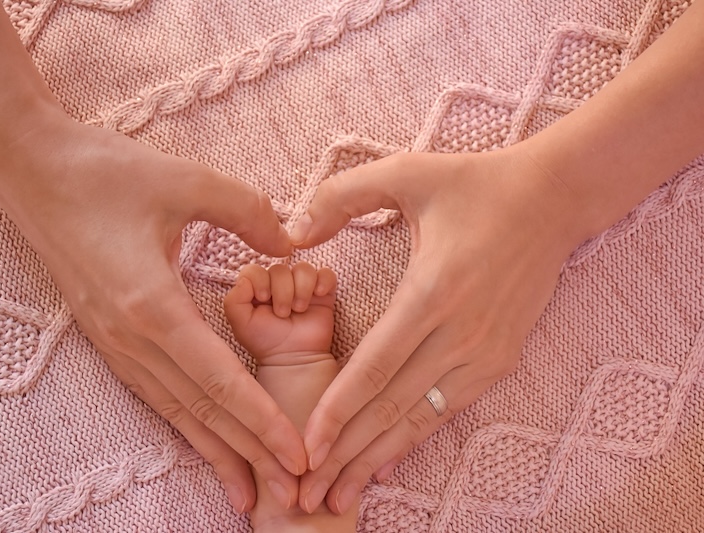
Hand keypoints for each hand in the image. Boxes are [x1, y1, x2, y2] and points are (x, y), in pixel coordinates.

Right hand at [0, 116, 307, 512]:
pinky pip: (155, 391)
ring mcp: (114, 341)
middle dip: (248, 453)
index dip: (261, 420)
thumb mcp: (186, 180)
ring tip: (249, 488)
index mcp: (153, 305)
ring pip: (175, 409)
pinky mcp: (107, 336)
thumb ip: (247, 212)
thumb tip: (291, 240)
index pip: (219, 379)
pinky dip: (186, 422)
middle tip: (290, 493)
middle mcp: (131, 337)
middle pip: (200, 409)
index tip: (297, 455)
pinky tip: (204, 439)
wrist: (32, 170)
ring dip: (216, 449)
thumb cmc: (106, 172)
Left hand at [224, 263, 336, 362]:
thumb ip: (234, 300)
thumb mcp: (241, 324)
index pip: (256, 269)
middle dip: (282, 291)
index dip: (259, 280)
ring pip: (304, 268)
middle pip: (280, 269)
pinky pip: (326, 274)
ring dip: (301, 289)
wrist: (293, 358)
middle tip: (283, 314)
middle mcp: (279, 284)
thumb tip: (246, 279)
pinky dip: (323, 281)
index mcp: (258, 288)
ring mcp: (302, 287)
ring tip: (299, 309)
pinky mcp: (323, 293)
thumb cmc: (266, 341)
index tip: (263, 299)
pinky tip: (318, 295)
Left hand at [290, 147, 582, 513]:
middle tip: (307, 495)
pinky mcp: (499, 360)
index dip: (337, 411)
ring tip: (338, 496)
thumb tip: (291, 232)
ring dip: (375, 460)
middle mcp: (459, 333)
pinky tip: (385, 465)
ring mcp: (483, 353)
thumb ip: (342, 196)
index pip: (374, 367)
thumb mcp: (405, 172)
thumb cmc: (473, 184)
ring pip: (419, 420)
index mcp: (431, 292)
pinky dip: (413, 441)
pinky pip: (446, 411)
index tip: (305, 447)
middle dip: (345, 454)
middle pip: (391, 408)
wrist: (552, 200)